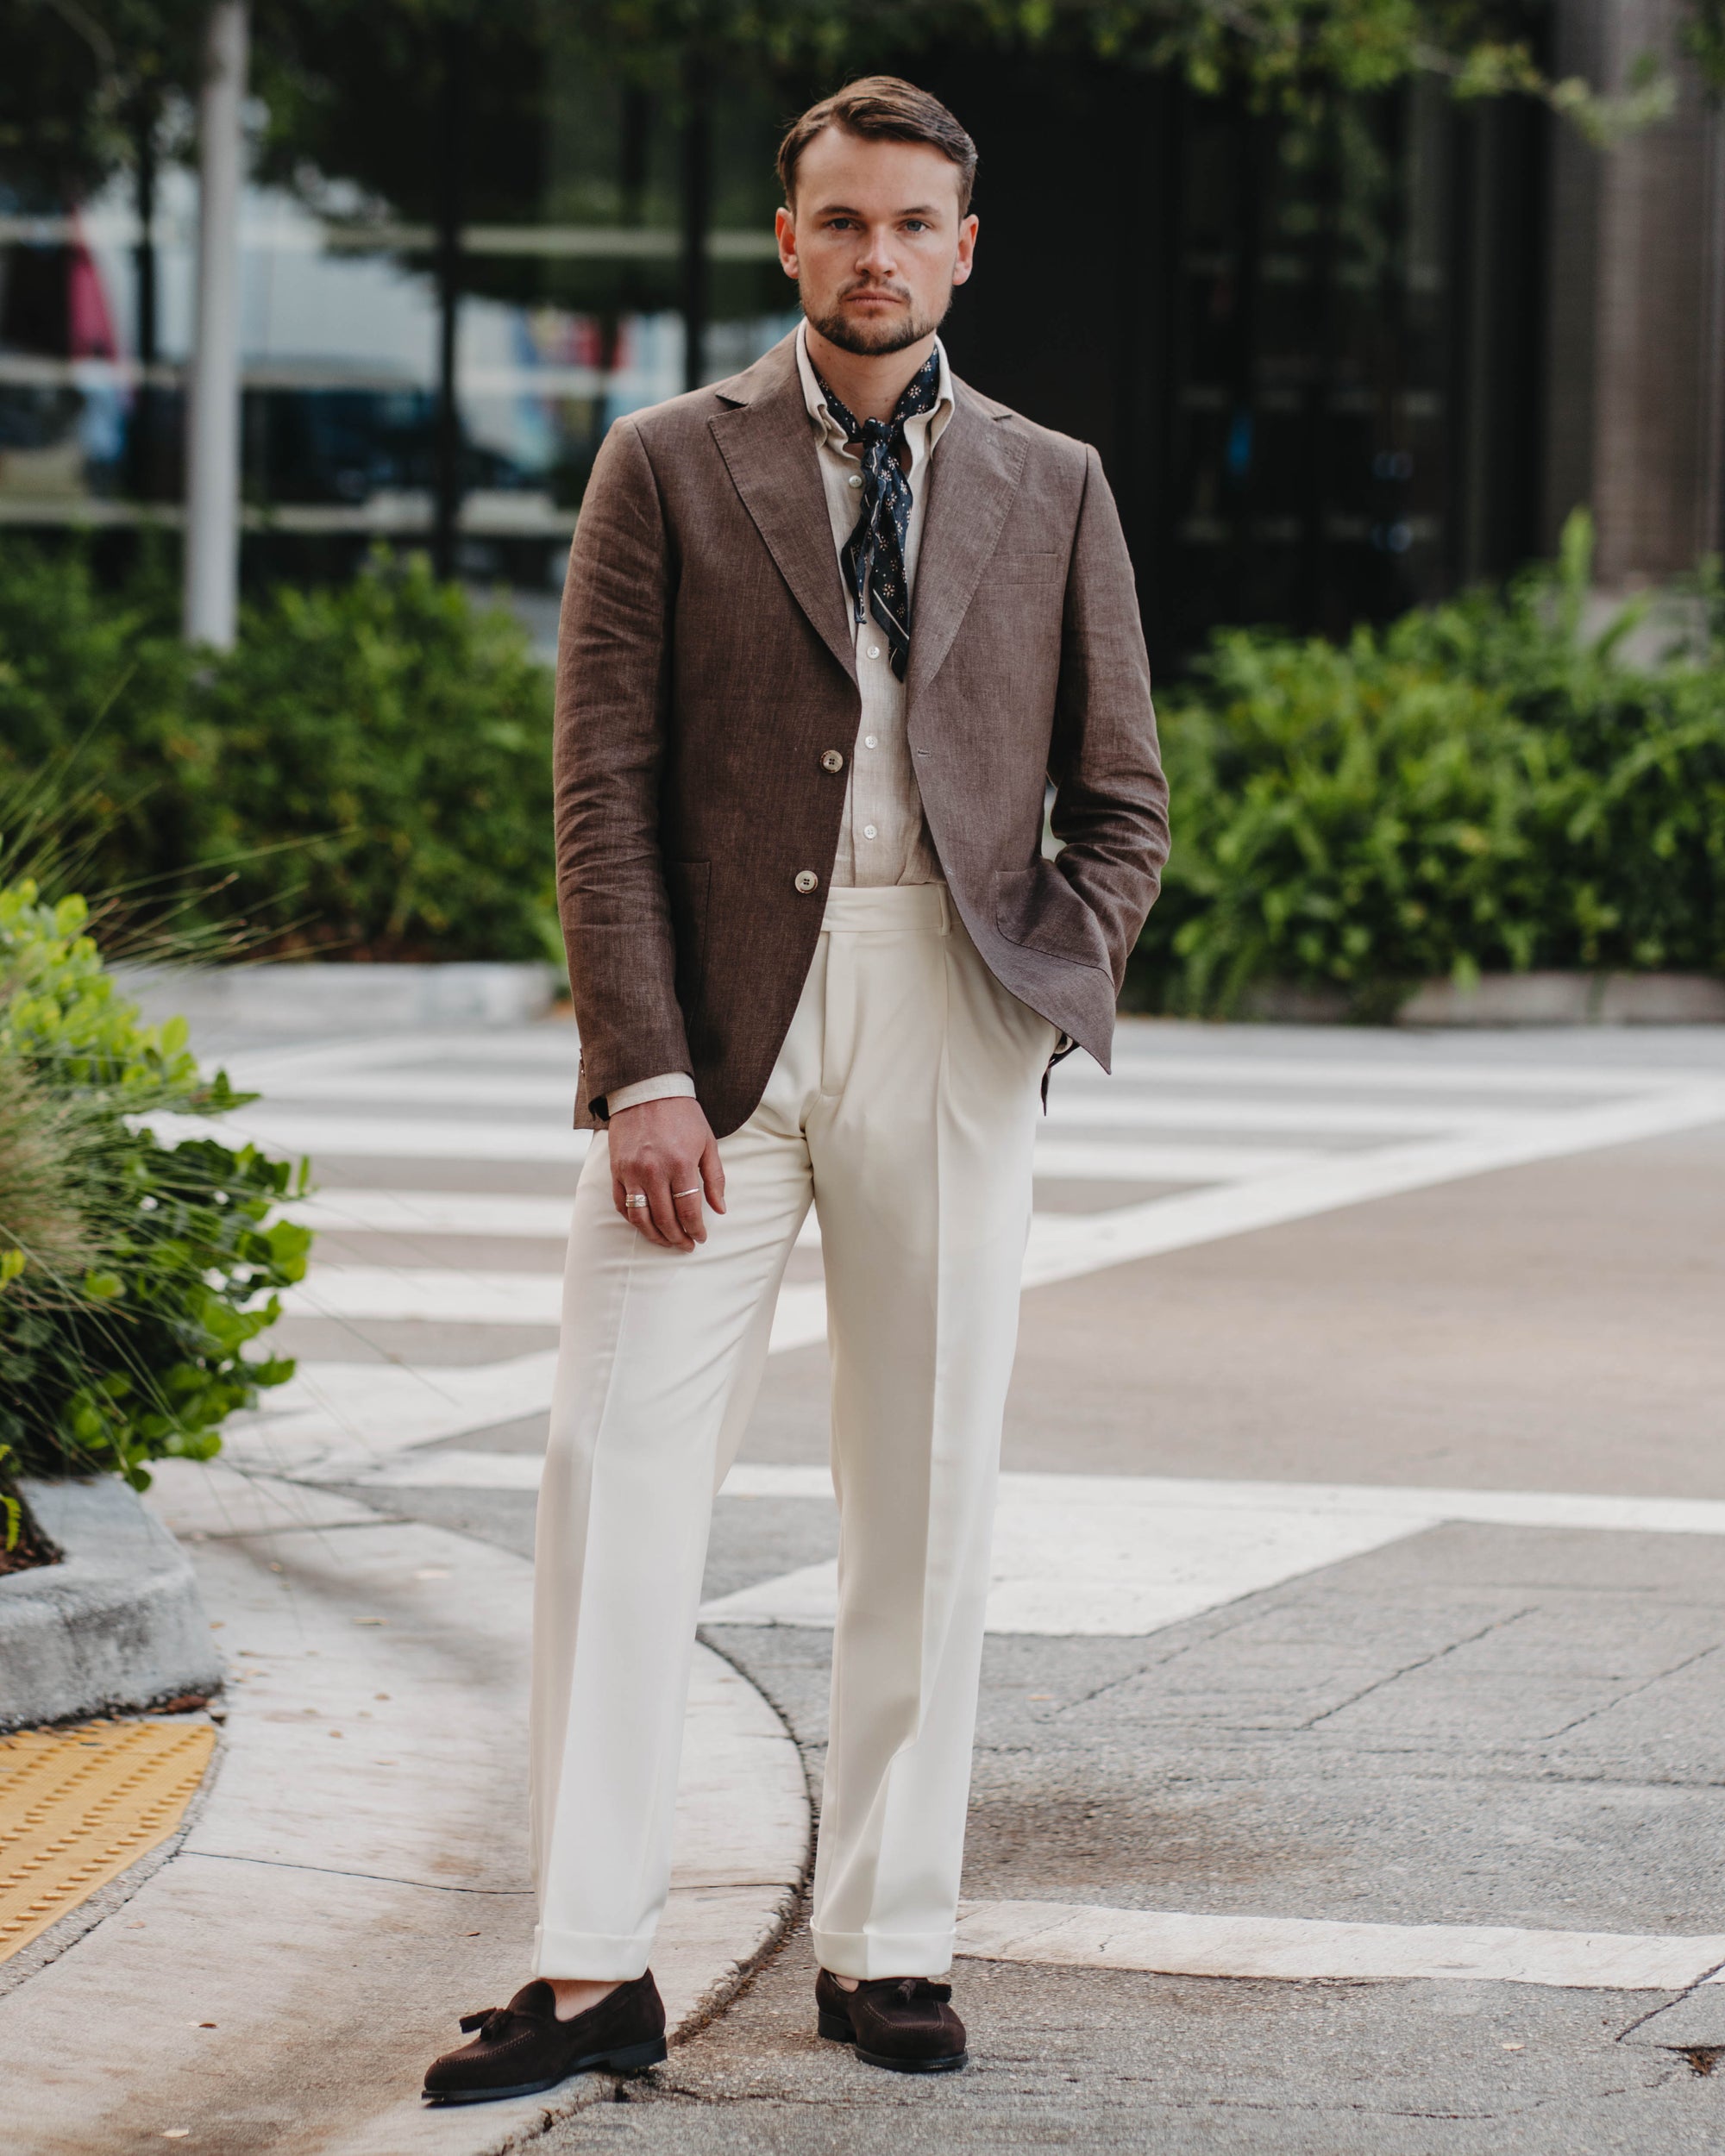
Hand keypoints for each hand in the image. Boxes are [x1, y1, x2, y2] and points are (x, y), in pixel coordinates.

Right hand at [608, 1096, 724, 1251]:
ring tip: (666, 1242)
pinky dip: (632, 1219)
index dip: (696, 1229)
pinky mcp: (616, 1170)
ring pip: (640, 1217)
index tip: (701, 1238)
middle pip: (664, 1219)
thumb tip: (720, 1209)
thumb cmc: (683, 1115)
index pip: (688, 1210)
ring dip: (654, 1236)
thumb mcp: (707, 1142)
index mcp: (680, 1164)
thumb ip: (715, 1178)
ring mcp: (632, 1171)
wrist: (647, 1091)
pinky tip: (645, 1225)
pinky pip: (621, 1204)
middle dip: (677, 1238)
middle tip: (686, 1246)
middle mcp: (654, 1171)